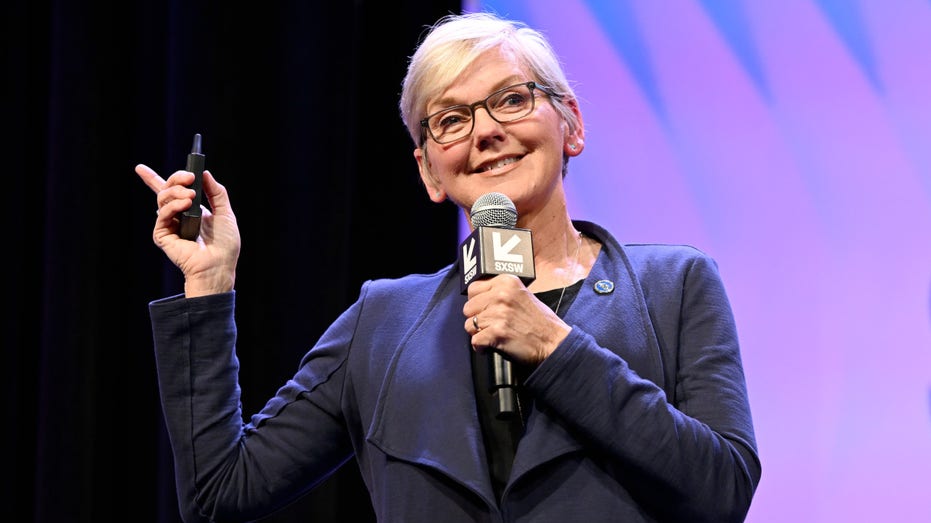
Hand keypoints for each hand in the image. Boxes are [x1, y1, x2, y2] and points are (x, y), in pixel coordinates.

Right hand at [136, 164, 240, 296]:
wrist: (219, 265)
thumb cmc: (225, 244)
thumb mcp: (225, 213)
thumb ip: (216, 193)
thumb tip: (205, 173)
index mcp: (190, 211)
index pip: (170, 192)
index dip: (152, 179)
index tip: (140, 168)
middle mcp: (177, 216)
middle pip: (166, 190)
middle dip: (176, 178)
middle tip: (190, 177)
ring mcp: (169, 225)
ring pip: (162, 199)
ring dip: (177, 192)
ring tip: (191, 196)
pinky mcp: (163, 235)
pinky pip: (162, 215)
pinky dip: (173, 206)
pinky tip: (186, 205)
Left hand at [463, 274, 571, 365]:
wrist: (553, 342)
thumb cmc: (539, 322)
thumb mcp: (521, 294)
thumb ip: (499, 292)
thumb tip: (476, 298)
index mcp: (507, 282)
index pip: (473, 289)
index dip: (477, 302)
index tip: (485, 310)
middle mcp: (502, 294)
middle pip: (468, 308)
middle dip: (477, 319)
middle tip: (491, 325)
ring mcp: (499, 313)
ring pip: (469, 325)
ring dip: (479, 334)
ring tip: (494, 335)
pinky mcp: (497, 332)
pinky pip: (475, 341)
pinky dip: (482, 347)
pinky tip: (492, 346)